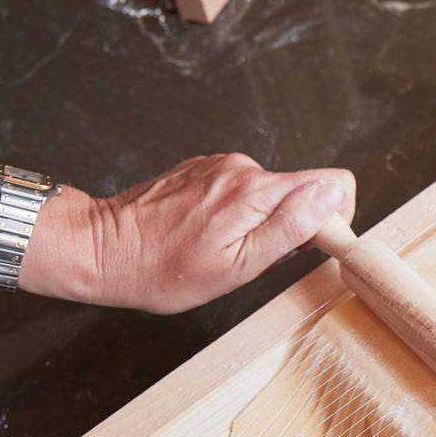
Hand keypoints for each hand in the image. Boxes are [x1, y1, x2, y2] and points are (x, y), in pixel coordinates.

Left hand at [27, 153, 355, 312]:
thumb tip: (332, 197)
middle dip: (296, 227)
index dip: (334, 219)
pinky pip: (246, 191)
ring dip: (264, 224)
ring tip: (227, 249)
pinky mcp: (205, 170)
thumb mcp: (238, 266)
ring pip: (274, 194)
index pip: (334, 184)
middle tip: (257, 258)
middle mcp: (243, 168)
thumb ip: (291, 228)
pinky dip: (241, 216)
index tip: (307, 249)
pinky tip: (210, 236)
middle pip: (304, 190)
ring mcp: (222, 166)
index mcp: (256, 191)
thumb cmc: (164, 270)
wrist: (101, 250)